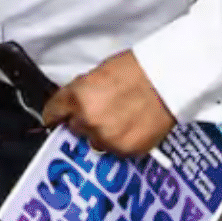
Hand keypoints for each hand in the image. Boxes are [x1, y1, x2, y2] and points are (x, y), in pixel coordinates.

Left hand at [42, 51, 174, 158]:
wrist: (168, 79)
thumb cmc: (138, 69)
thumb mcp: (98, 73)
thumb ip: (81, 92)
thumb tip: (73, 105)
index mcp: (78, 97)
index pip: (53, 113)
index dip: (56, 114)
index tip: (57, 117)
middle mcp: (89, 121)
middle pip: (75, 128)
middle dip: (84, 121)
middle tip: (101, 110)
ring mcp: (107, 138)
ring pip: (95, 142)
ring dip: (102, 133)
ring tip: (121, 117)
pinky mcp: (126, 151)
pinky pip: (116, 150)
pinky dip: (121, 141)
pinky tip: (132, 125)